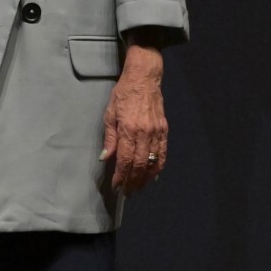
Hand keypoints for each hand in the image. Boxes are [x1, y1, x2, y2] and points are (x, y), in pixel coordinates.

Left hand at [99, 43, 166, 195]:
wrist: (144, 78)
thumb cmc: (123, 94)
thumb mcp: (110, 113)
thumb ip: (109, 137)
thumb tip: (106, 158)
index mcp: (128, 129)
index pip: (125, 160)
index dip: (121, 176)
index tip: (116, 186)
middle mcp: (144, 133)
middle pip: (140, 165)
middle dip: (133, 181)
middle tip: (127, 192)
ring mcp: (156, 132)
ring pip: (153, 162)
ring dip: (146, 178)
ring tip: (139, 188)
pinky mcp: (164, 130)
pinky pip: (163, 153)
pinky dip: (159, 167)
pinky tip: (154, 176)